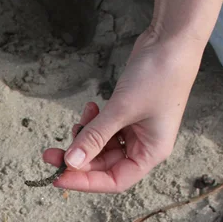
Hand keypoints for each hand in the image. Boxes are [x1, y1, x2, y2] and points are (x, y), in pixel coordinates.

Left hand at [43, 0, 222, 193]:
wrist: (172, 38)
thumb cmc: (158, 75)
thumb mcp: (121, 109)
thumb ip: (95, 137)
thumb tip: (70, 162)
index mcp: (151, 153)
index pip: (114, 180)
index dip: (85, 182)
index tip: (58, 177)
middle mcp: (145, 146)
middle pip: (104, 165)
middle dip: (78, 158)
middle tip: (50, 153)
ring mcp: (137, 130)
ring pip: (102, 147)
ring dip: (85, 137)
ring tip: (77, 121)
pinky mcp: (128, 114)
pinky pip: (105, 128)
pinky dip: (93, 122)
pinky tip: (90, 108)